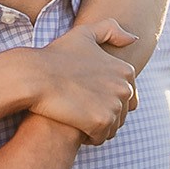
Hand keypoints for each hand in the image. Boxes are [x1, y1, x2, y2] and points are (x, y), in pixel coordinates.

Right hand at [29, 21, 138, 144]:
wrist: (35, 76)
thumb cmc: (56, 56)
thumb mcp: (84, 33)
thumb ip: (110, 30)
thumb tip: (134, 39)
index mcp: (126, 70)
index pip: (126, 96)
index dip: (104, 97)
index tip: (84, 93)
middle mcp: (125, 88)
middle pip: (120, 113)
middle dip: (101, 113)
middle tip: (78, 107)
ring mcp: (115, 105)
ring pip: (111, 127)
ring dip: (95, 127)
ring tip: (75, 116)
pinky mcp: (102, 121)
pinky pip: (100, 138)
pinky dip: (88, 136)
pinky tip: (72, 125)